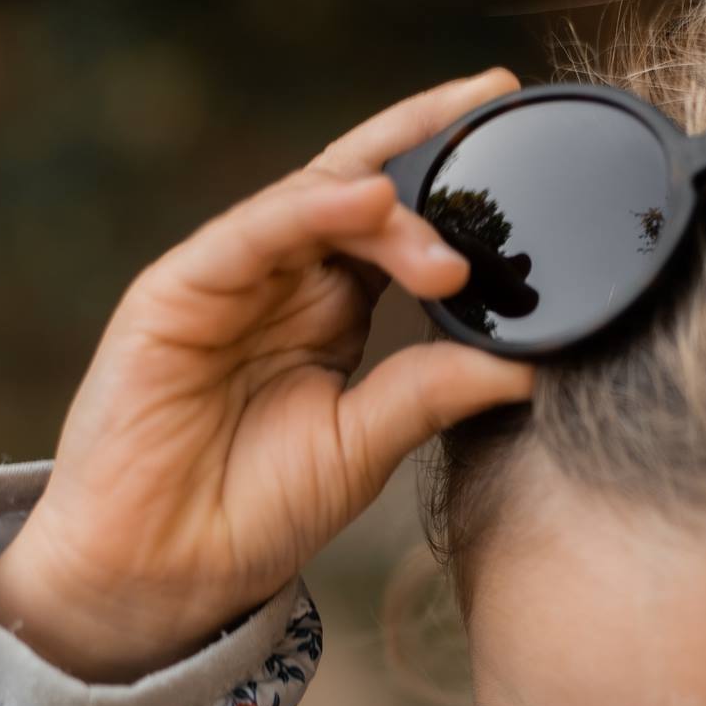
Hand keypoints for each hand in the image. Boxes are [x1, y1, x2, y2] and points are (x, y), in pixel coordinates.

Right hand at [15, 68, 534, 664]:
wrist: (170, 568)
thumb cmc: (259, 509)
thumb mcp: (370, 442)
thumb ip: (437, 389)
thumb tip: (535, 363)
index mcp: (331, 311)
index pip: (397, 223)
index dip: (452, 179)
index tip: (522, 138)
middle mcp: (283, 280)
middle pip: (362, 190)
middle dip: (431, 158)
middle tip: (499, 140)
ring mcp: (231, 279)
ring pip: (316, 201)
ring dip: (388, 209)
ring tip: (448, 247)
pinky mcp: (180, 290)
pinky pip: (252, 232)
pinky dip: (310, 211)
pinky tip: (368, 202)